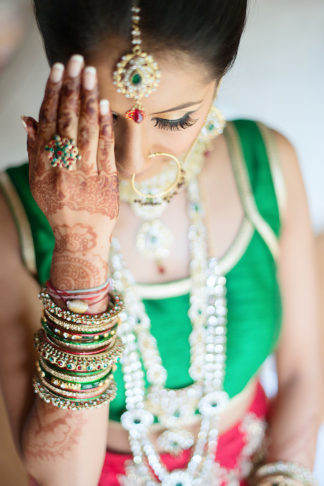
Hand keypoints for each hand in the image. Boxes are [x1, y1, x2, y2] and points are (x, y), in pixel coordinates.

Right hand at [23, 55, 117, 289]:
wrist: (81, 238)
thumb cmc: (58, 207)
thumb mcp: (38, 181)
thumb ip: (34, 149)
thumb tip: (28, 117)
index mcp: (44, 166)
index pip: (47, 123)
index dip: (51, 94)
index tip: (56, 70)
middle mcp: (64, 168)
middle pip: (66, 121)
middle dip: (71, 88)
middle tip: (76, 61)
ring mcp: (87, 174)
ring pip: (86, 130)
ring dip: (88, 99)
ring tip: (90, 73)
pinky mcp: (107, 180)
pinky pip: (105, 149)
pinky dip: (105, 125)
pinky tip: (105, 104)